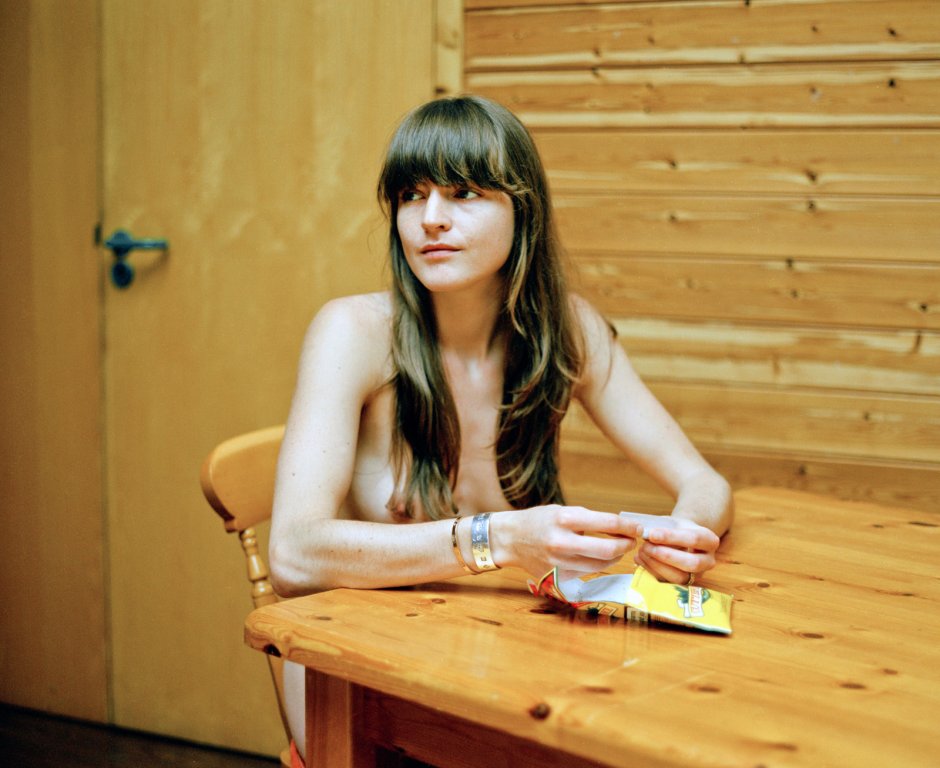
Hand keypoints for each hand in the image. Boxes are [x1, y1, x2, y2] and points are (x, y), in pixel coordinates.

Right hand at [490, 506, 636, 579]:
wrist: (510, 539)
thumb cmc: (538, 521)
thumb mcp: (563, 511)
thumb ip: (589, 519)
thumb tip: (620, 527)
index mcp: (564, 519)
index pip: (606, 523)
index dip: (628, 527)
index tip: (638, 528)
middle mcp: (562, 542)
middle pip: (607, 550)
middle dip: (625, 546)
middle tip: (631, 541)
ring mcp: (559, 562)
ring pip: (600, 565)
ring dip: (615, 557)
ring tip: (618, 549)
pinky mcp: (558, 576)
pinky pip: (587, 573)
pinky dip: (598, 565)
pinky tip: (599, 558)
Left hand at [621, 515, 719, 583]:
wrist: (682, 539)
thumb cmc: (677, 528)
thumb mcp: (673, 523)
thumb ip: (662, 527)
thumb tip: (645, 534)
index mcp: (710, 541)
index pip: (694, 539)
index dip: (671, 537)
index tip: (652, 534)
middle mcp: (708, 561)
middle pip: (691, 563)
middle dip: (666, 556)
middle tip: (645, 546)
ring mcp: (697, 575)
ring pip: (680, 577)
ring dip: (657, 565)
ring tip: (641, 551)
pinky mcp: (684, 584)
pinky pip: (668, 582)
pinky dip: (651, 570)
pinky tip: (640, 558)